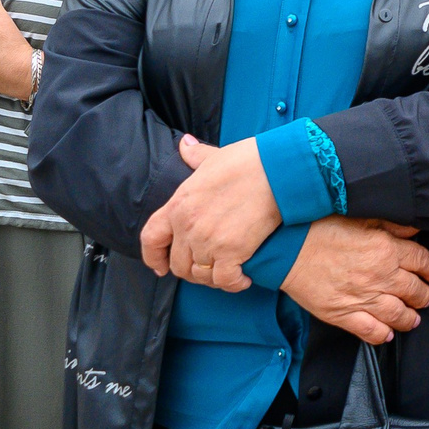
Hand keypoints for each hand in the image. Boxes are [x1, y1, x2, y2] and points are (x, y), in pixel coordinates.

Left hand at [140, 135, 280, 291]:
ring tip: (226, 273)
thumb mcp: (215, 157)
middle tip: (207, 268)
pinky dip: (234, 283)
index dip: (153, 257)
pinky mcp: (233, 251)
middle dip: (190, 269)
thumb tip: (185, 145)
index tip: (160, 267)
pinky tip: (244, 279)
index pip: (151, 238)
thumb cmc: (250, 160)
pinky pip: (225, 280)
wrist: (278, 169)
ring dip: (212, 278)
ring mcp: (208, 241)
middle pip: (178, 263)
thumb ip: (195, 156)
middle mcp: (188, 226)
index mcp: (179, 204)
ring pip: (200, 275)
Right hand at [281, 218, 428, 344]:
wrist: (288, 248)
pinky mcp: (342, 314)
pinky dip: (382, 334)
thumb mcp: (362, 218)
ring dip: (410, 317)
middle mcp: (380, 276)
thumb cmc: (321, 229)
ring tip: (414, 318)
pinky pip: (369, 330)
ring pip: (397, 313)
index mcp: (387, 250)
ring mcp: (362, 297)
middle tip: (427, 297)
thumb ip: (391, 226)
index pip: (423, 262)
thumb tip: (414, 230)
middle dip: (425, 295)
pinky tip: (387, 334)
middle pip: (415, 290)